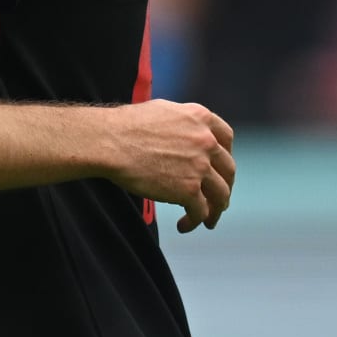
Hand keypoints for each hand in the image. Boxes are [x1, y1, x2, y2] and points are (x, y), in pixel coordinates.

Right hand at [107, 100, 234, 232]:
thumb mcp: (162, 111)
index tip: (220, 167)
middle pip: (228, 169)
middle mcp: (206, 141)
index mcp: (200, 118)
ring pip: (220, 194)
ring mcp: (200, 166)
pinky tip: (184, 225)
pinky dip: (194, 221)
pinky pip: (200, 211)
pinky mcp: (189, 189)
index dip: (225, 155)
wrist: (108, 142)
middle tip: (218, 199)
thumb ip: (182, 123)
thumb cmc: (124, 126)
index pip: (226, 138)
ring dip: (215, 210)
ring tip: (207, 220)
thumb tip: (184, 135)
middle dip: (224, 186)